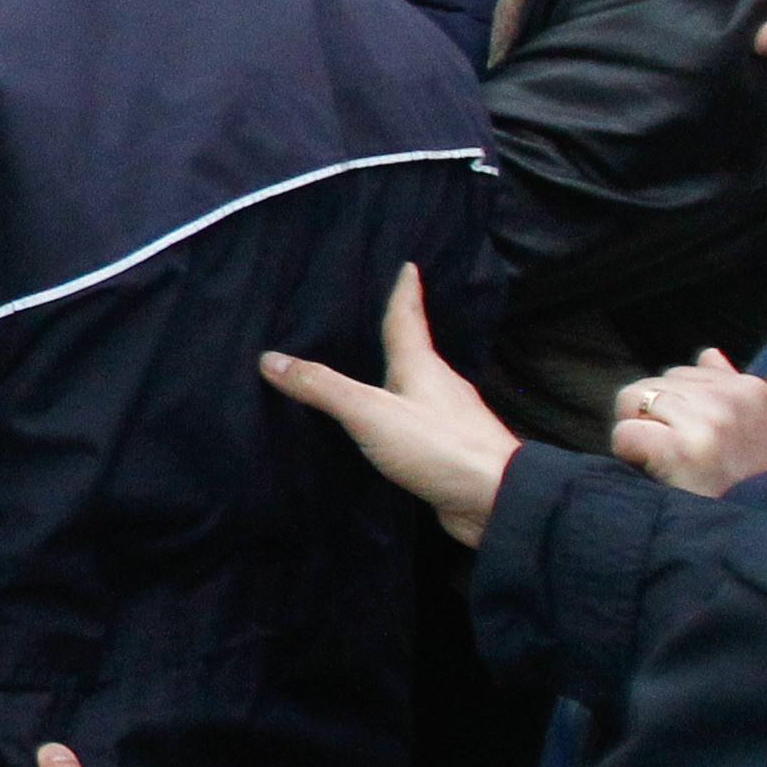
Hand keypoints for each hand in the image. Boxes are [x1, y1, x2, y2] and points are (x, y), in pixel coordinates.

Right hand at [260, 263, 515, 547]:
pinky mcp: (448, 451)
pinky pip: (418, 422)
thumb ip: (323, 388)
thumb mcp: (371, 413)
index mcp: (422, 366)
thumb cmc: (438, 446)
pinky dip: (400, 415)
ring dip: (397, 378)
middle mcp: (439, 385)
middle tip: (373, 316)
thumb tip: (270, 358)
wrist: (496, 500)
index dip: (404, 292)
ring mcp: (448, 419)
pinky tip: (387, 426)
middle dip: (396, 335)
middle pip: (414, 351)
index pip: (408, 318)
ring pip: (418, 388)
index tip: (408, 266)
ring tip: (372, 371)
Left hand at [611, 349, 766, 495]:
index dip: (671, 406)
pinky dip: (627, 452)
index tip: (684, 436)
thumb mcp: (765, 430)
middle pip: (653, 384)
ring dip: (637, 433)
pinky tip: (650, 470)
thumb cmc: (763, 483)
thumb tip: (707, 354)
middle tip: (668, 452)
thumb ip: (731, 388)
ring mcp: (706, 423)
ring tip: (659, 461)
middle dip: (650, 417)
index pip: (683, 373)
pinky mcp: (681, 449)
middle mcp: (728, 400)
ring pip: (633, 401)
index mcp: (751, 390)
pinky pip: (626, 433)